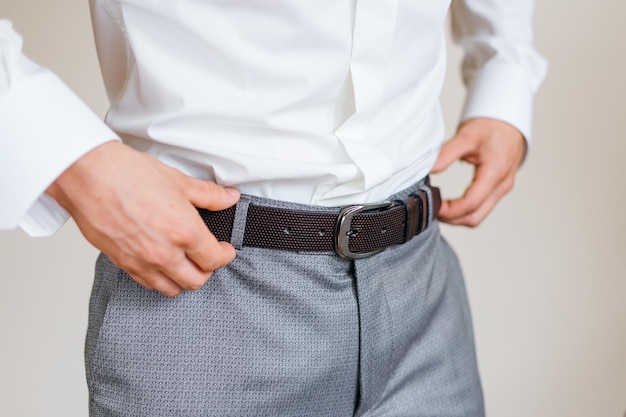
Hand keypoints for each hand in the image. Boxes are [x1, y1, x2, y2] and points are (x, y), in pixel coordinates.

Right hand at [47, 141, 239, 296]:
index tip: (225, 250)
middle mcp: (164, 253)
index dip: (225, 256)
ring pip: (171, 288)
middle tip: (208, 257)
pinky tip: (161, 264)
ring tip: (186, 263)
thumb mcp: (178, 181)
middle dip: (207, 270)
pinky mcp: (122, 263)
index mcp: (184, 232)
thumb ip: (209, 195)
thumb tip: (228, 198)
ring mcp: (141, 261)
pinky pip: (147, 283)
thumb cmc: (128, 174)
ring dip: (183, 279)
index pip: (214, 259)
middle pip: (196, 280)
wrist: (89, 175)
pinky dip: (159, 279)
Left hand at [431, 118, 525, 226]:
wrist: (510, 122)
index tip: (432, 207)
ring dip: (458, 218)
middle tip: (431, 211)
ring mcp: (502, 189)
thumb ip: (446, 153)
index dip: (449, 210)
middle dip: (451, 219)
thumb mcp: (466, 135)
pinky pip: (482, 209)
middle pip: (475, 216)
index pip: (470, 203)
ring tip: (438, 208)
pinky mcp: (499, 189)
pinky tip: (450, 205)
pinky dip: (465, 211)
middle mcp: (501, 185)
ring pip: (479, 216)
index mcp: (495, 172)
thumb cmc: (492, 126)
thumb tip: (429, 169)